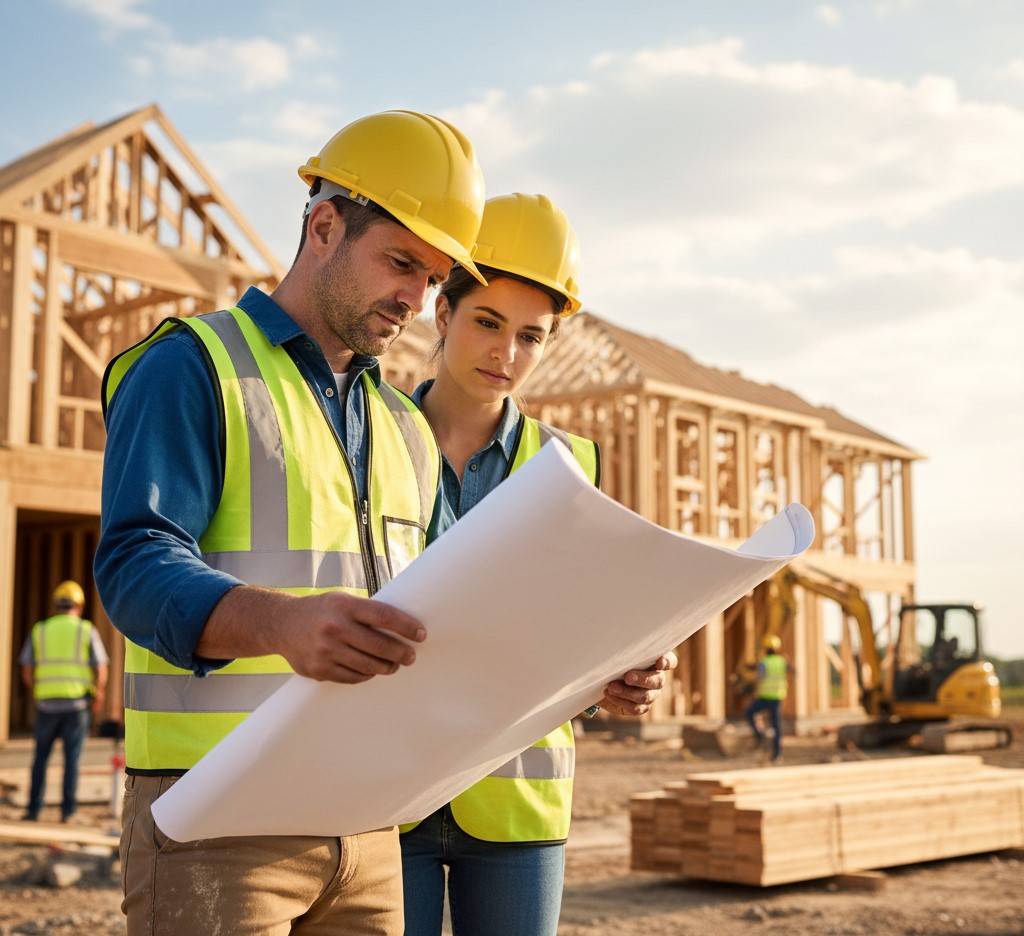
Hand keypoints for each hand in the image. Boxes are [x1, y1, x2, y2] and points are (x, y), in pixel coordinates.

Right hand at [198, 586, 426, 684]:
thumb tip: (403, 627)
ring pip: (368, 665)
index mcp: (344, 606)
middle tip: (411, 656)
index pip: (384, 616)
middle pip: (379, 646)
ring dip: (386, 667)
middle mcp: (334, 628)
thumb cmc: (322, 610)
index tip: (421, 634)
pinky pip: (352, 677)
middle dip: (401, 653)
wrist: (282, 624)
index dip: (406, 626)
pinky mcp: (318, 670)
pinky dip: (366, 675)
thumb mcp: (342, 600)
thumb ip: (367, 612)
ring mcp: (325, 651)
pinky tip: (372, 670)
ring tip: (394, 665)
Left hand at [597, 650, 677, 716]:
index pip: (670, 661)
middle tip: (627, 677)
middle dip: (642, 679)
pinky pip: (635, 708)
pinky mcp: (640, 707)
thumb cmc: (614, 660)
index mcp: (655, 660)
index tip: (660, 662)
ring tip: (611, 687)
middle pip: (657, 680)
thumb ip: (623, 650)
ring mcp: (650, 694)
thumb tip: (614, 644)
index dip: (667, 662)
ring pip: (645, 696)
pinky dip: (620, 701)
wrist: (604, 679)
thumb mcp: (618, 652)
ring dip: (627, 692)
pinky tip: (608, 694)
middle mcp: (657, 678)